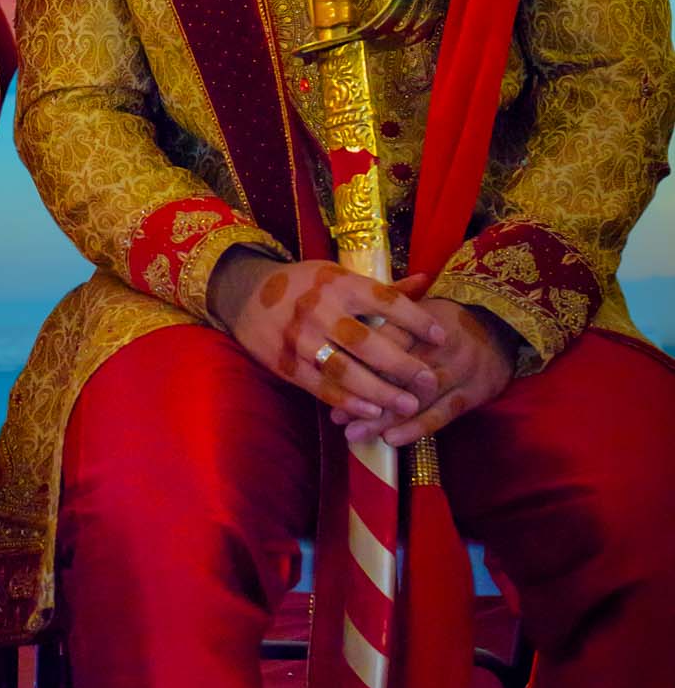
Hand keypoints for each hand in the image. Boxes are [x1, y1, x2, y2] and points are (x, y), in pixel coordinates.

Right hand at [209, 252, 444, 423]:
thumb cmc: (304, 285)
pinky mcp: (285, 363)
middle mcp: (320, 309)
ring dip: (379, 391)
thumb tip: (428, 280)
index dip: (416, 320)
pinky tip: (371, 411)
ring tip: (407, 406)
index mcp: (339, 283)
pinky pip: (320, 386)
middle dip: (402, 365)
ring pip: (345, 370)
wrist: (245, 294)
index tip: (441, 337)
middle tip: (430, 381)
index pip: (385, 301)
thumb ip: (384, 288)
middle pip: (368, 342)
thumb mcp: (340, 276)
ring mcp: (300, 338)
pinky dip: (347, 401)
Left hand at [344, 299, 515, 447]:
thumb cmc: (447, 319)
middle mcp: (440, 346)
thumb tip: (342, 331)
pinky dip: (416, 428)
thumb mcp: (419, 307)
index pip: (386, 341)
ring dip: (384, 419)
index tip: (331, 380)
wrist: (501, 324)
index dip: (358, 362)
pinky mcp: (473, 393)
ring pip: (417, 398)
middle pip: (398, 374)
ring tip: (354, 434)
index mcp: (422, 321)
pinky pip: (442, 414)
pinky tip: (392, 439)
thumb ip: (386, 317)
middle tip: (338, 417)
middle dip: (365, 397)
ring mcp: (459, 370)